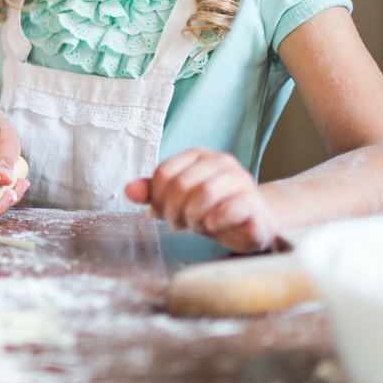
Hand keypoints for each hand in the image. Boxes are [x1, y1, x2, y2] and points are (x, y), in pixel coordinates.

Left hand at [125, 147, 278, 252]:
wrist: (253, 222)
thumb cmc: (213, 208)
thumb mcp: (179, 199)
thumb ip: (154, 193)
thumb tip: (128, 191)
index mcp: (198, 155)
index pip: (164, 172)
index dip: (157, 198)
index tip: (162, 213)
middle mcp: (221, 161)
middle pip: (181, 184)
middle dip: (173, 210)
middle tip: (177, 224)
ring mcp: (241, 180)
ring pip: (205, 193)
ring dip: (192, 216)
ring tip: (194, 226)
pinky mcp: (254, 201)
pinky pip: (232, 208)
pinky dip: (215, 221)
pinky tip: (211, 226)